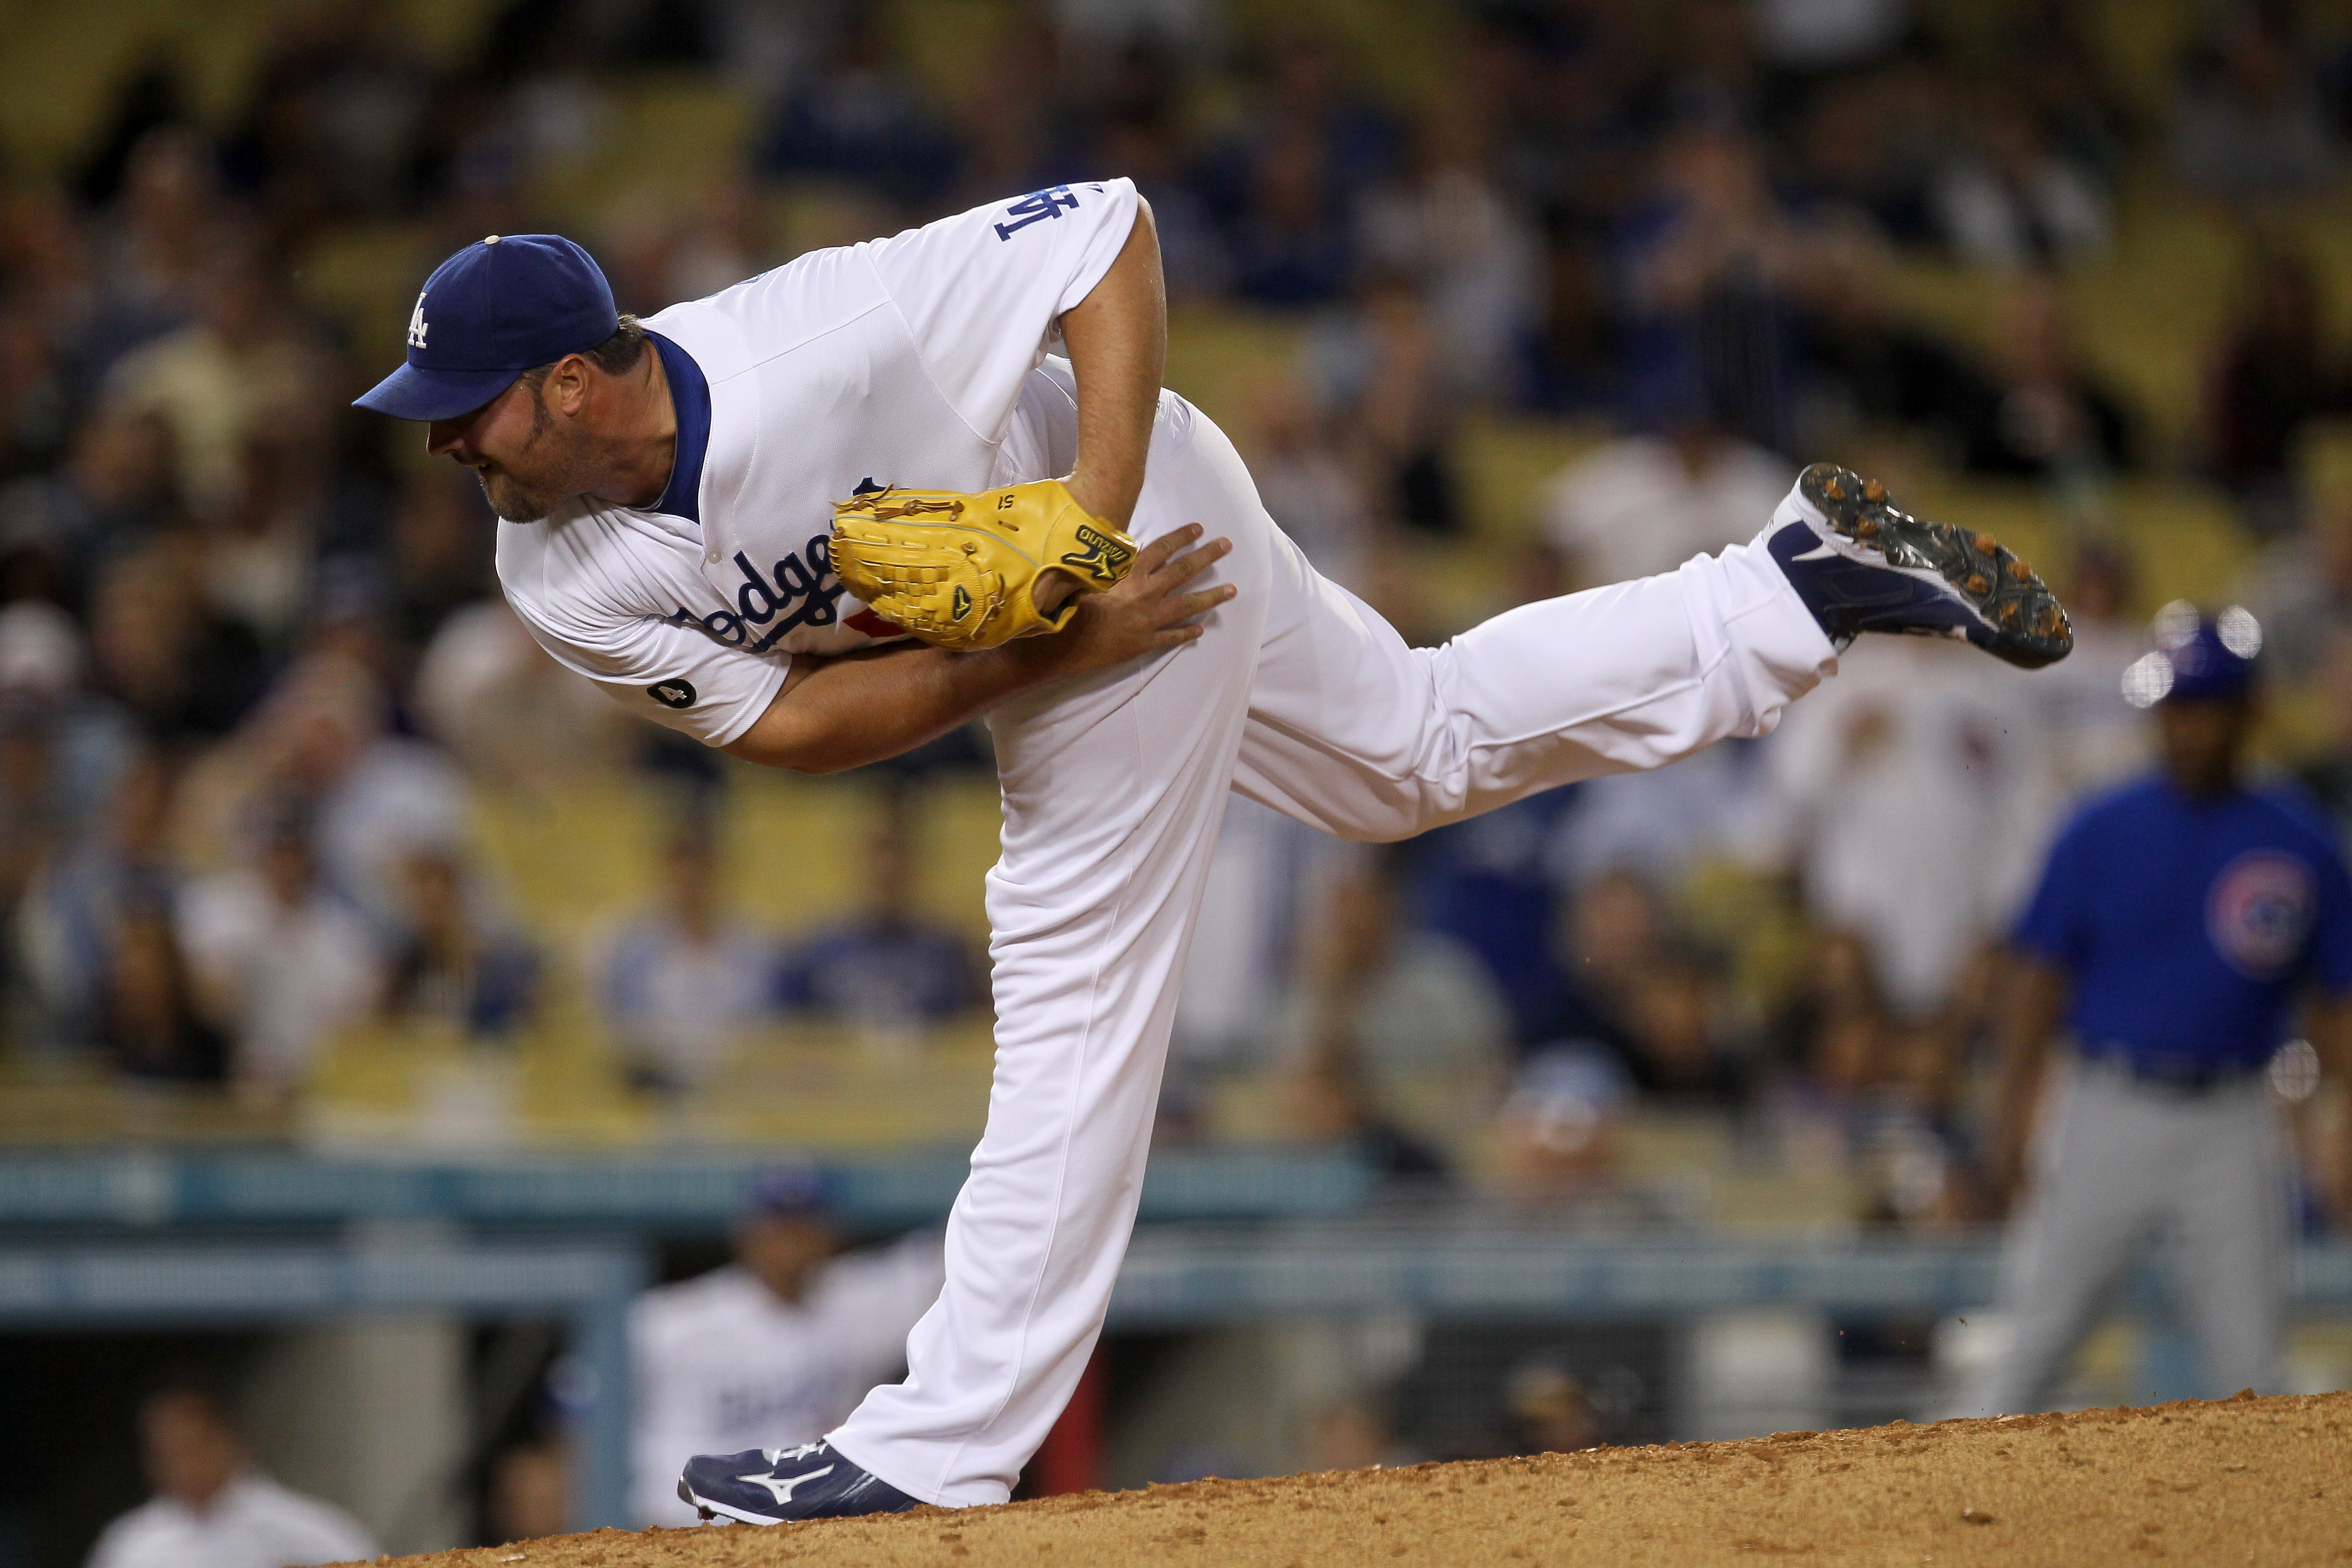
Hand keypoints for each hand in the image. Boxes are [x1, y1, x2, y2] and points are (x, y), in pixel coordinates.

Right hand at [1010, 524, 1231, 680]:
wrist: (1066, 643)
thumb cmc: (1072, 606)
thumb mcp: (1089, 578)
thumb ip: (1109, 566)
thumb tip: (1119, 550)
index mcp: (1130, 575)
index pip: (1161, 549)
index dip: (1181, 537)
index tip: (1198, 528)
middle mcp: (1145, 593)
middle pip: (1183, 570)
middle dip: (1207, 556)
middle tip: (1226, 545)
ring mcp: (1149, 619)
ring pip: (1188, 605)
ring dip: (1212, 597)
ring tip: (1232, 590)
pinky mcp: (1146, 642)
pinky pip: (1172, 637)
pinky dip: (1187, 633)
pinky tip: (1201, 629)